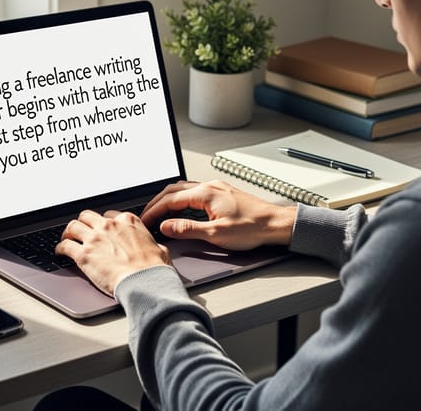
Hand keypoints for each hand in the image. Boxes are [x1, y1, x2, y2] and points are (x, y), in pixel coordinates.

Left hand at [56, 209, 170, 295]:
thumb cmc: (154, 269)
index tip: (100, 229)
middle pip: (87, 216)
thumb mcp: (160, 250)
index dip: (103, 223)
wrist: (144, 282)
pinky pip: (65, 246)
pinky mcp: (84, 255)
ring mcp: (95, 239)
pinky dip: (60, 248)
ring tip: (66, 238)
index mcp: (128, 222)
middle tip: (81, 231)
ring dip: (68, 232)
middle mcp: (109, 226)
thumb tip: (156, 249)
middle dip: (83, 223)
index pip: (109, 215)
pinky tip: (59, 253)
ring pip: (73, 226)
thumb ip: (153, 245)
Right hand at [140, 180, 295, 250]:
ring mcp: (216, 188)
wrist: (275, 224)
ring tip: (159, 213)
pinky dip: (181, 200)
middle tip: (146, 217)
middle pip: (173, 190)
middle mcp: (209, 186)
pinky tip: (181, 209)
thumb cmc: (252, 228)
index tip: (144, 221)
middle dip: (157, 203)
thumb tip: (166, 227)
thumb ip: (187, 229)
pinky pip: (194, 192)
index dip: (153, 211)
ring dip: (168, 200)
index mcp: (205, 193)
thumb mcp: (216, 233)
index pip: (170, 200)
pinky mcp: (222, 194)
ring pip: (184, 189)